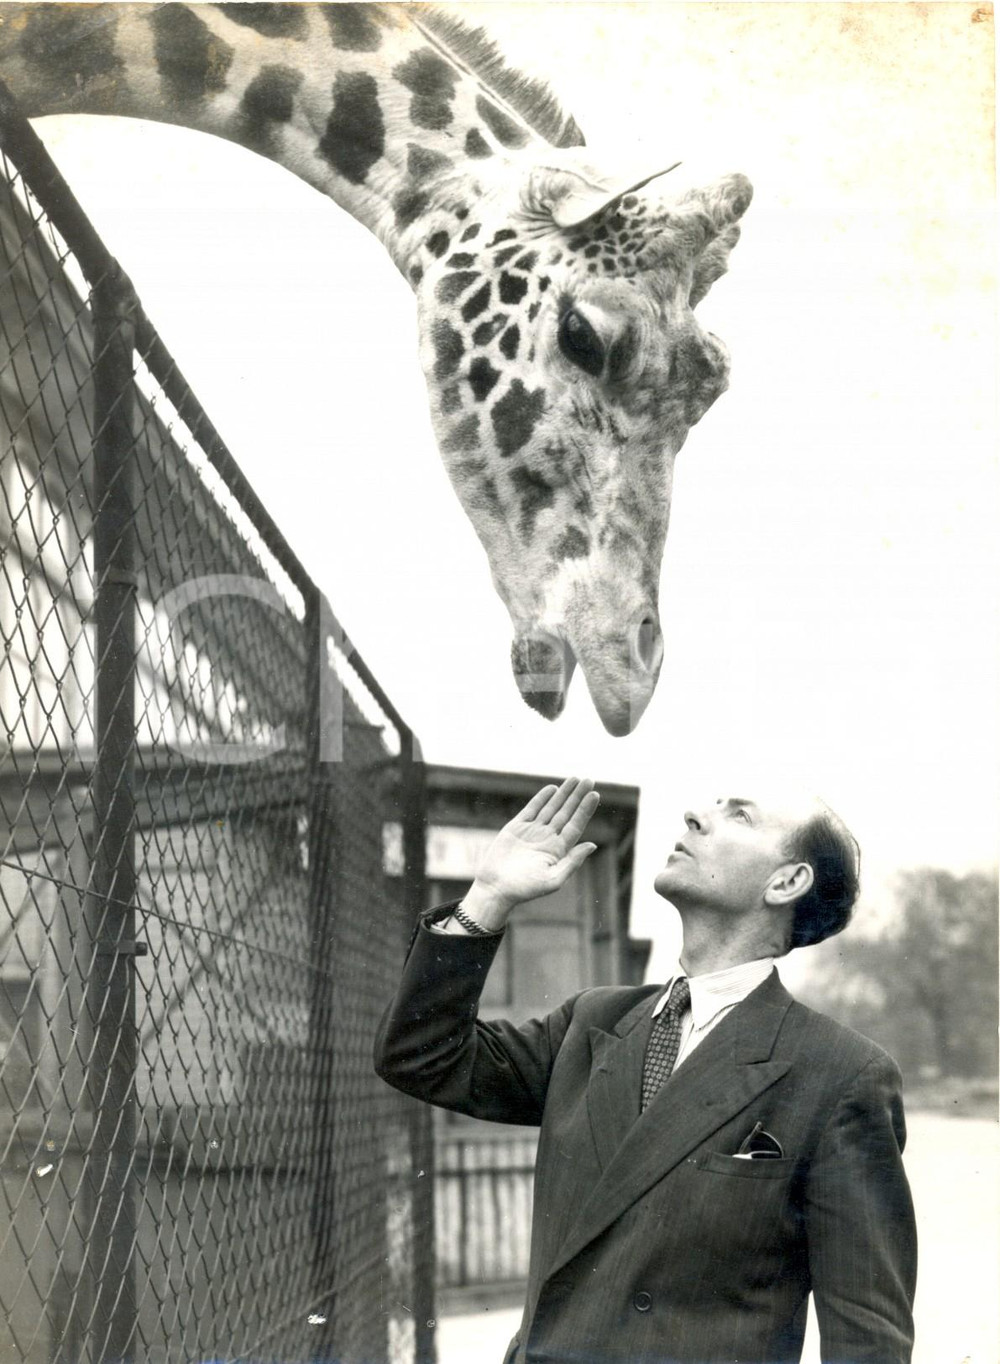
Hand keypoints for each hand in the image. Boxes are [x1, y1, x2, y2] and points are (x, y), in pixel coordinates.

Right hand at [461, 778, 599, 930]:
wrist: (496, 888)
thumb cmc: (525, 889)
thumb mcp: (553, 879)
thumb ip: (572, 862)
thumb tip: (592, 845)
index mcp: (559, 850)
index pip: (576, 825)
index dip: (585, 810)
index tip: (595, 795)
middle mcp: (548, 838)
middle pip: (566, 813)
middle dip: (577, 797)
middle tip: (589, 780)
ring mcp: (532, 831)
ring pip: (551, 808)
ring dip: (563, 794)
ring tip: (574, 779)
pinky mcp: (516, 827)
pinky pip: (532, 809)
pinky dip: (541, 798)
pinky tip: (552, 789)